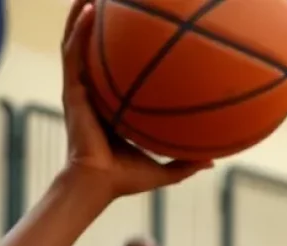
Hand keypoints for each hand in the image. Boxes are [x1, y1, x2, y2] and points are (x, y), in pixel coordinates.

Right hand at [61, 1, 210, 202]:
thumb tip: (214, 160)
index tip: (138, 30)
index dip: (123, 51)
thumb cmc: (126, 180)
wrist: (99, 185)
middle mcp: (94, 92)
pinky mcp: (72, 90)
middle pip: (96, 49)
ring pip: (77, 42)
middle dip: (100, 24)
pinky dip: (77, 29)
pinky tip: (86, 8)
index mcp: (112, 106)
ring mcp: (81, 89)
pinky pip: (73, 53)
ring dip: (80, 15)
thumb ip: (187, 162)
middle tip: (112, 1)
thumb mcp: (165, 169)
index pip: (117, 72)